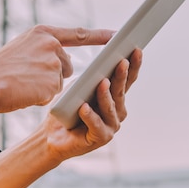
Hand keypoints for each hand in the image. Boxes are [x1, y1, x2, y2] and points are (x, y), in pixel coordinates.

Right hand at [0, 25, 113, 112]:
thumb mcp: (20, 48)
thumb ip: (43, 49)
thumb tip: (63, 63)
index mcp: (43, 32)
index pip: (78, 34)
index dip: (99, 35)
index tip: (118, 35)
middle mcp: (51, 45)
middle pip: (66, 64)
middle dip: (52, 73)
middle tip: (27, 76)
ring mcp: (53, 63)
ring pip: (59, 80)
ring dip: (45, 85)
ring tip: (22, 83)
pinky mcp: (53, 83)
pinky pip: (53, 94)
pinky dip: (41, 96)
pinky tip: (25, 92)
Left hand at [0, 49, 141, 187]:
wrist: (52, 135)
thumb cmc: (68, 109)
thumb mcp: (79, 88)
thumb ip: (91, 78)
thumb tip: (98, 64)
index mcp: (115, 98)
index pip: (127, 79)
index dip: (133, 65)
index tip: (136, 49)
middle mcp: (117, 112)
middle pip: (120, 91)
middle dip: (121, 76)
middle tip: (122, 61)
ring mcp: (111, 126)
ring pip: (110, 107)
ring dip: (106, 95)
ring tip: (102, 82)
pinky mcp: (101, 138)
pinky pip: (96, 125)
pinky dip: (90, 116)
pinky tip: (83, 107)